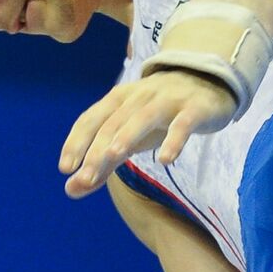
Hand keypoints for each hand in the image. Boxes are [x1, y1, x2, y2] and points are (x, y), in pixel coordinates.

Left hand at [58, 69, 235, 198]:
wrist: (207, 82)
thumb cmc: (159, 115)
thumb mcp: (128, 138)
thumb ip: (102, 164)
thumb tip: (71, 189)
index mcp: (118, 101)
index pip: (91, 119)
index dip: (76, 141)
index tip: (65, 168)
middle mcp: (138, 97)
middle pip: (113, 122)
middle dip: (97, 150)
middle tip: (84, 178)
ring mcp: (167, 100)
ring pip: (143, 117)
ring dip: (127, 135)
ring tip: (113, 157)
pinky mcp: (194, 109)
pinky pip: (183, 124)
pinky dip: (173, 139)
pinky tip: (165, 159)